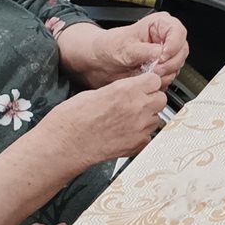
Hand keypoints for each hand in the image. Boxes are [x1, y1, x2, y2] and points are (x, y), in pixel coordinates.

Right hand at [45, 69, 168, 169]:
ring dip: (146, 117)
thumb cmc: (72, 119)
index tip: (142, 86)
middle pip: (160, 98)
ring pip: (156, 118)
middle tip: (136, 103)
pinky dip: (140, 135)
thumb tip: (128, 89)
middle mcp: (138, 108)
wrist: (64, 144)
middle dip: (150, 99)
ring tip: (127, 120)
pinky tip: (125, 134)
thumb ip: (119, 89)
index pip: (155, 80)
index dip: (148, 83)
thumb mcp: (95, 92)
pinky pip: (148, 136)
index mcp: (127, 90)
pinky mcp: (137, 145)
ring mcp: (140, 128)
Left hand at [57, 16, 188, 88]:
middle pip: (181, 50)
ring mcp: (165, 54)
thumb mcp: (125, 47)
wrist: (98, 61)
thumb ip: (145, 51)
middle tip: (154, 70)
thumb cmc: (108, 47)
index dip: (173, 46)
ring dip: (164, 74)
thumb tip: (160, 54)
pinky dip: (161, 81)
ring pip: (177, 65)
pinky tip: (147, 78)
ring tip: (147, 74)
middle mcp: (165, 38)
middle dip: (169, 63)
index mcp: (159, 24)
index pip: (178, 32)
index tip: (162, 57)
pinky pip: (170, 76)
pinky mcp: (162, 68)